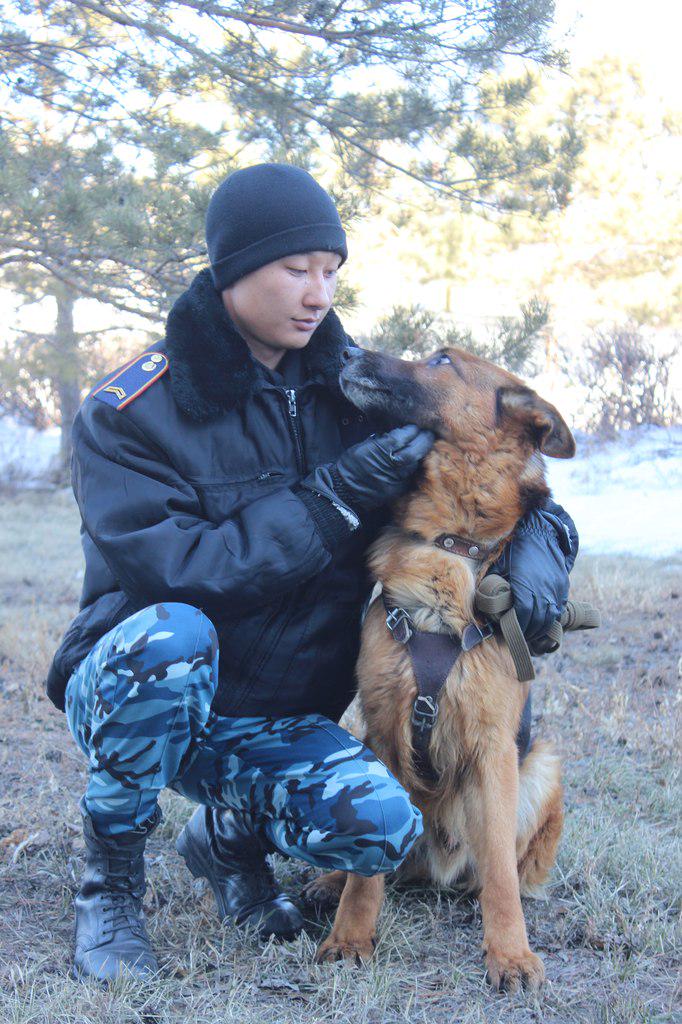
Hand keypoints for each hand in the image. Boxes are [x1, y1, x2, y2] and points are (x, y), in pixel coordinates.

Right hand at [298, 424, 435, 518]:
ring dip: (421, 453)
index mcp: (380, 450)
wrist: (344, 491)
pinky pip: (411, 475)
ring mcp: (396, 479)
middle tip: (429, 433)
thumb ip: (382, 439)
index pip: (403, 437)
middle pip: (415, 450)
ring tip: (424, 445)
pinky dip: (414, 466)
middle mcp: (391, 465)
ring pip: (416, 463)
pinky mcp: (399, 489)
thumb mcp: (363, 445)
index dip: (412, 430)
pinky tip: (416, 460)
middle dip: (424, 440)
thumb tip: (399, 432)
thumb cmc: (351, 465)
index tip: (415, 426)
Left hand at [488, 499, 578, 651]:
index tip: (510, 632)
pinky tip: (541, 625)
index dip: (517, 626)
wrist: (540, 534)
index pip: (524, 613)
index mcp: (526, 583)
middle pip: (538, 619)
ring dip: (540, 629)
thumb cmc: (516, 552)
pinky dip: (550, 620)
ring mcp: (556, 588)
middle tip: (517, 639)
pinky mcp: (562, 587)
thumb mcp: (500, 567)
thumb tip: (484, 606)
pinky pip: (558, 609)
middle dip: (528, 632)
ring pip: (550, 617)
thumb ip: (494, 586)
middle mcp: (544, 588)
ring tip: (529, 635)